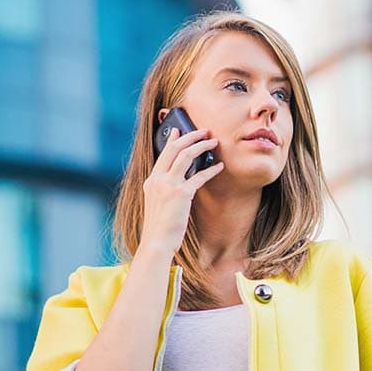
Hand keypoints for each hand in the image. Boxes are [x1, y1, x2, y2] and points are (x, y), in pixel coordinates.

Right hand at [139, 127, 223, 255]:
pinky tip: (220, 166)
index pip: (162, 154)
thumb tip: (180, 183)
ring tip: (214, 141)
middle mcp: (158, 179)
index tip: (178, 129)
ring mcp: (168, 185)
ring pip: (185, 156)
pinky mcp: (181, 194)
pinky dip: (211, 169)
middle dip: (190, 136)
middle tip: (204, 131)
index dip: (171, 140)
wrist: (157, 241)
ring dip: (201, 146)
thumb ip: (165, 190)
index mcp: (151, 181)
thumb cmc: (160, 227)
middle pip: (174, 149)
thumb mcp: (158, 204)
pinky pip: (199, 176)